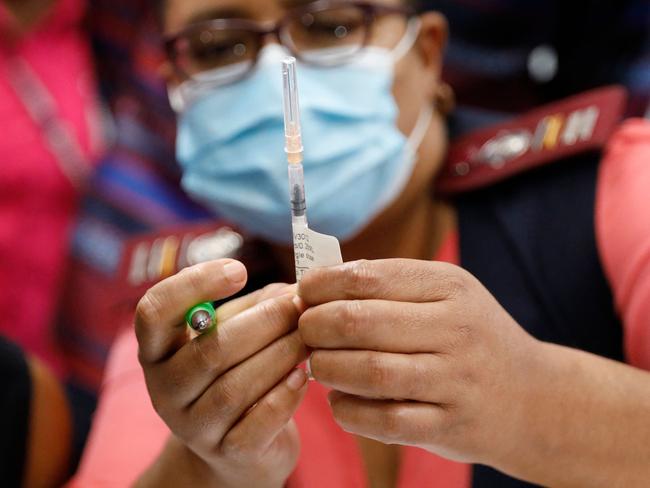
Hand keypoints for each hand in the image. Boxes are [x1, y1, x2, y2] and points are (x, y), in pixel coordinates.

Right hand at [135, 260, 307, 487]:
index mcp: (158, 350)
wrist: (238, 448)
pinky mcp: (226, 453)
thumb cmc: (237, 373)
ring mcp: (192, 426)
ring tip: (308, 338)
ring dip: (280, 355)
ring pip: (234, 387)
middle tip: (298, 305)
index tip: (239, 270)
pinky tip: (302, 377)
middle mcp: (165, 389)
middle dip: (264, 322)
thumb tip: (297, 287)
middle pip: (210, 350)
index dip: (193, 284)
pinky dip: (284, 395)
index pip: (154, 312)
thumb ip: (258, 306)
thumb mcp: (236, 332)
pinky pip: (256, 422)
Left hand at [298, 259, 540, 467]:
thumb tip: (316, 283)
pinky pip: (385, 421)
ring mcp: (456, 380)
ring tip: (316, 365)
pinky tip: (339, 402)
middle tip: (303, 332)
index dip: (322, 285)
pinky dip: (349, 412)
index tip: (302, 293)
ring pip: (371, 371)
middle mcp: (456, 329)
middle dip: (315, 326)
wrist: (533, 398)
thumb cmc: (471, 338)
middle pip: (361, 322)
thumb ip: (388, 286)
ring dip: (328, 368)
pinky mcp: (450, 425)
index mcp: (449, 286)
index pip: (368, 276)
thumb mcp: (446, 296)